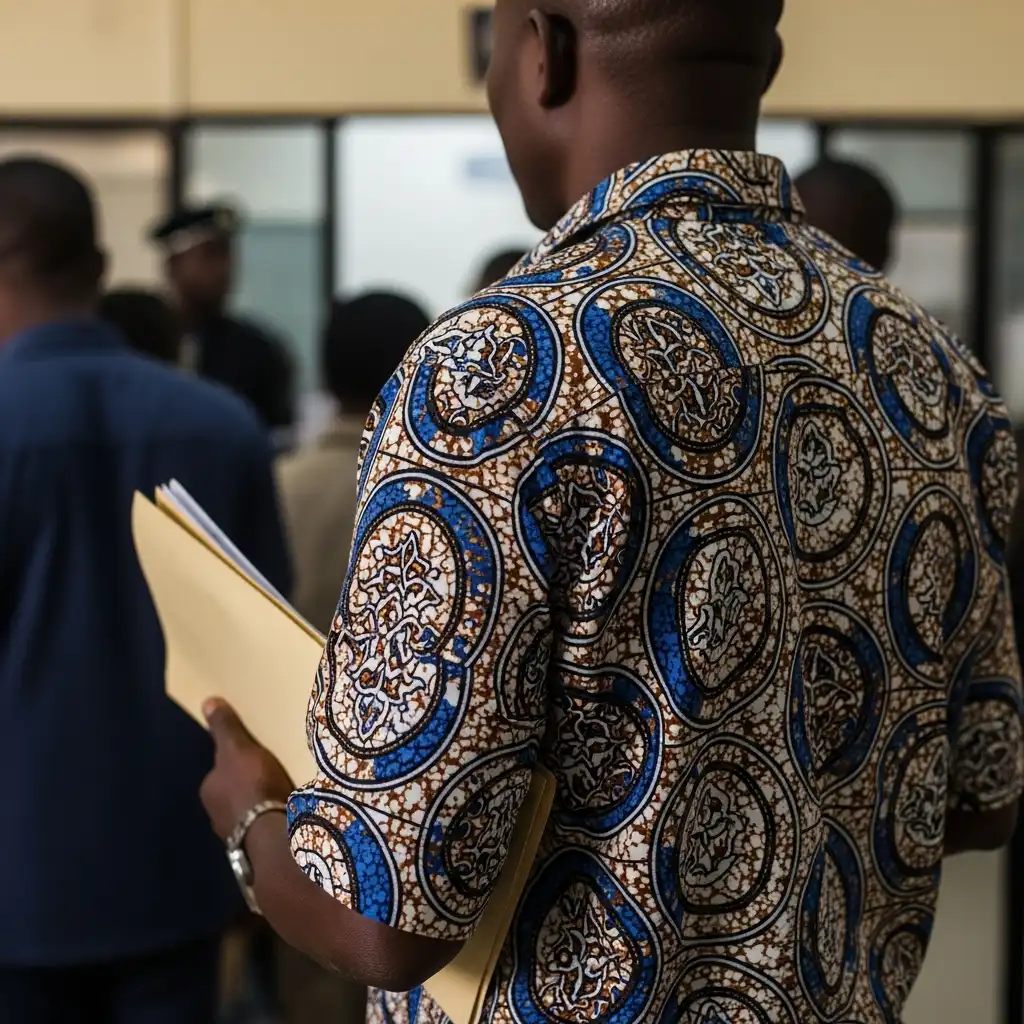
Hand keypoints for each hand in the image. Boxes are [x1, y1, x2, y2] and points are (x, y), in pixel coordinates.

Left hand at [200, 698, 294, 840]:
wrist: (271, 831)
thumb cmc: (251, 784)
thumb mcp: (238, 748)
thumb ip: (225, 728)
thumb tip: (207, 701)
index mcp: (208, 789)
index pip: (219, 771)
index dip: (235, 762)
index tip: (254, 756)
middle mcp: (215, 814)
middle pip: (232, 792)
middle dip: (248, 785)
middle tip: (270, 772)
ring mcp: (234, 834)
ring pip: (247, 810)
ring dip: (260, 803)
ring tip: (281, 792)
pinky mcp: (255, 846)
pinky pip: (262, 825)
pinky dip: (270, 818)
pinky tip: (285, 812)